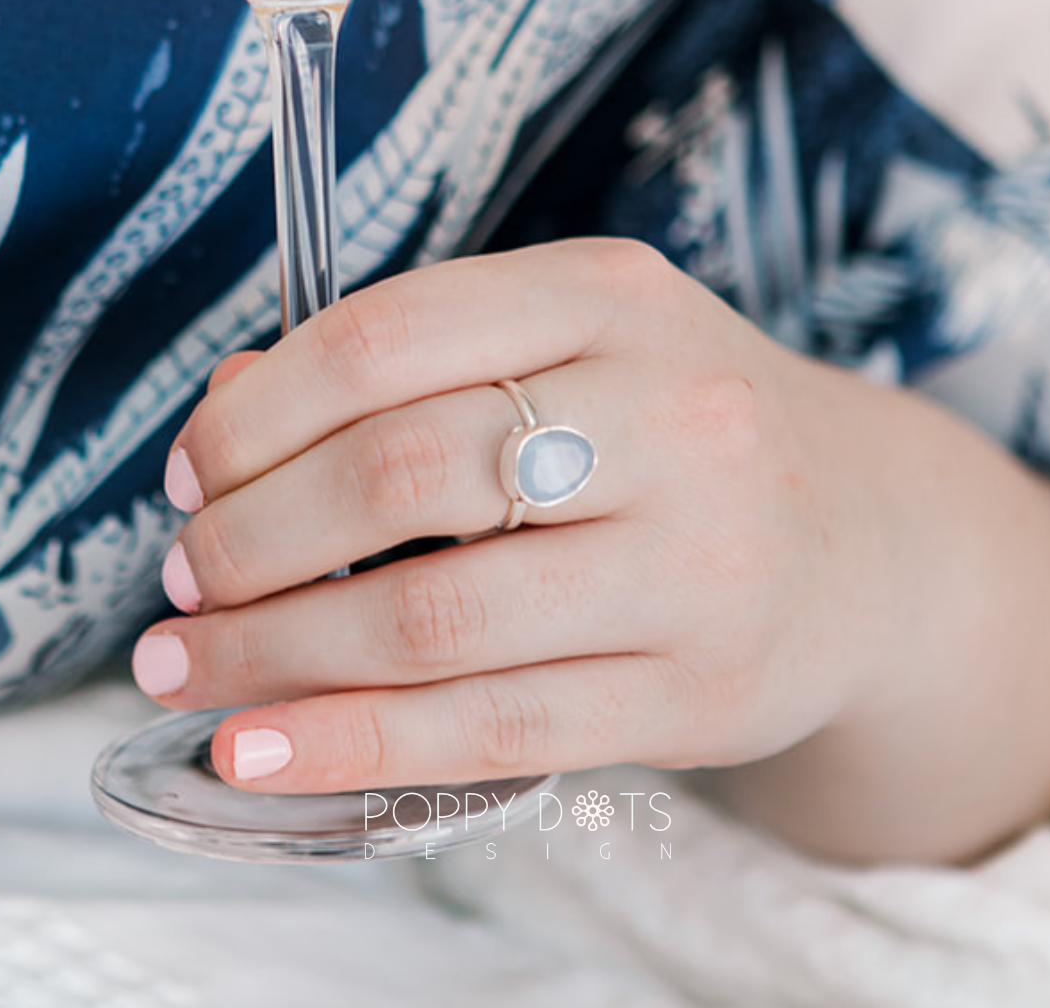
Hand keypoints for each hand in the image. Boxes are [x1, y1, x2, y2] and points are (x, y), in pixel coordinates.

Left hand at [134, 239, 908, 794]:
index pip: (387, 340)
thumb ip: (413, 366)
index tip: (191, 477)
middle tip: (188, 580)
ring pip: (434, 618)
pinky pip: (491, 729)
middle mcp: (672, 418)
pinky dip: (353, 743)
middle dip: (250, 539)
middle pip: (401, 474)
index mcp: (617, 299)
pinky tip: (265, 749)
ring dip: (276, 651)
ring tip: (195, 667)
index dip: (255, 416)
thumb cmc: (681, 435)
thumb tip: (235, 412)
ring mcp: (696, 564)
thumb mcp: (576, 348)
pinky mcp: (697, 692)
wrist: (862, 540)